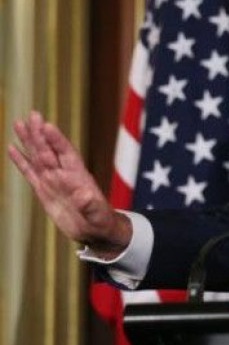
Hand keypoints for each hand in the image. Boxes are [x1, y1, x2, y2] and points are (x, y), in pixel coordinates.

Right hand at [8, 111, 130, 258]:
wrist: (94, 230)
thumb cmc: (100, 220)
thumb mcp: (97, 214)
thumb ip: (90, 205)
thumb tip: (84, 195)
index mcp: (78, 176)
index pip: (66, 153)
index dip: (57, 140)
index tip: (48, 125)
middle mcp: (63, 174)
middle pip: (49, 150)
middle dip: (40, 134)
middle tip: (32, 115)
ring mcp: (52, 180)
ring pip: (37, 156)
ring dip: (29, 140)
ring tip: (19, 123)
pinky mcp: (43, 189)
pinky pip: (29, 172)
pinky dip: (20, 160)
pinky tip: (11, 147)